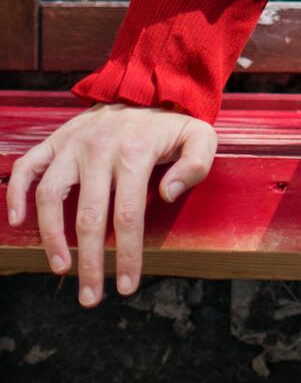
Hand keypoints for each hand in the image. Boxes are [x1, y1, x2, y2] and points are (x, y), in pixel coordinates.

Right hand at [5, 102, 216, 303]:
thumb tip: (168, 195)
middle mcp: (99, 148)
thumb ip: (196, 164)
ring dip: (50, 236)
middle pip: (89, 216)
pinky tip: (18, 221)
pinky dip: (17, 192)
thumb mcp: (200, 135)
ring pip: (50, 194)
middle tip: (91, 297)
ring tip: (60, 267)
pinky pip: (28, 166)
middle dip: (90, 263)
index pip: (128, 215)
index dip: (127, 255)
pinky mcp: (56, 139)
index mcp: (135, 151)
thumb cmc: (172, 121)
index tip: (127, 286)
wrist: (147, 84)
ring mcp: (73, 143)